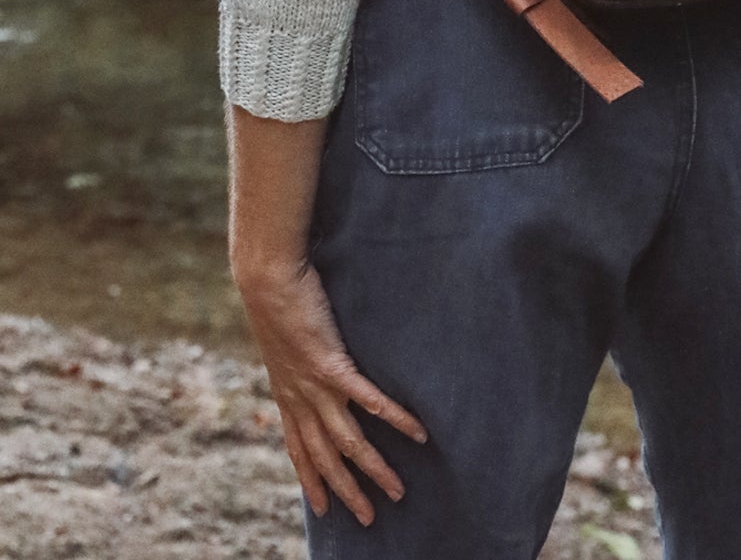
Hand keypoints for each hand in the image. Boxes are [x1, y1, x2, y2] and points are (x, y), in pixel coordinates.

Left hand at [235, 256, 427, 524]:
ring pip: (348, 441)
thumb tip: (307, 355)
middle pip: (326, 457)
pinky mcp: (332, 365)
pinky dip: (394, 418)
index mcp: (287, 393)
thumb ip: (295, 353)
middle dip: (347, 491)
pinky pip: (369, 400)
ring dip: (373, 469)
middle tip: (369, 518)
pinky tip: (416, 432)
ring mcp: (316, 386)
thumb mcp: (281, 335)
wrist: (267, 279)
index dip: (311, 479)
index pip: (299, 449)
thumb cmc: (275, 298)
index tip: (322, 508)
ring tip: (397, 490)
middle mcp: (300, 398)